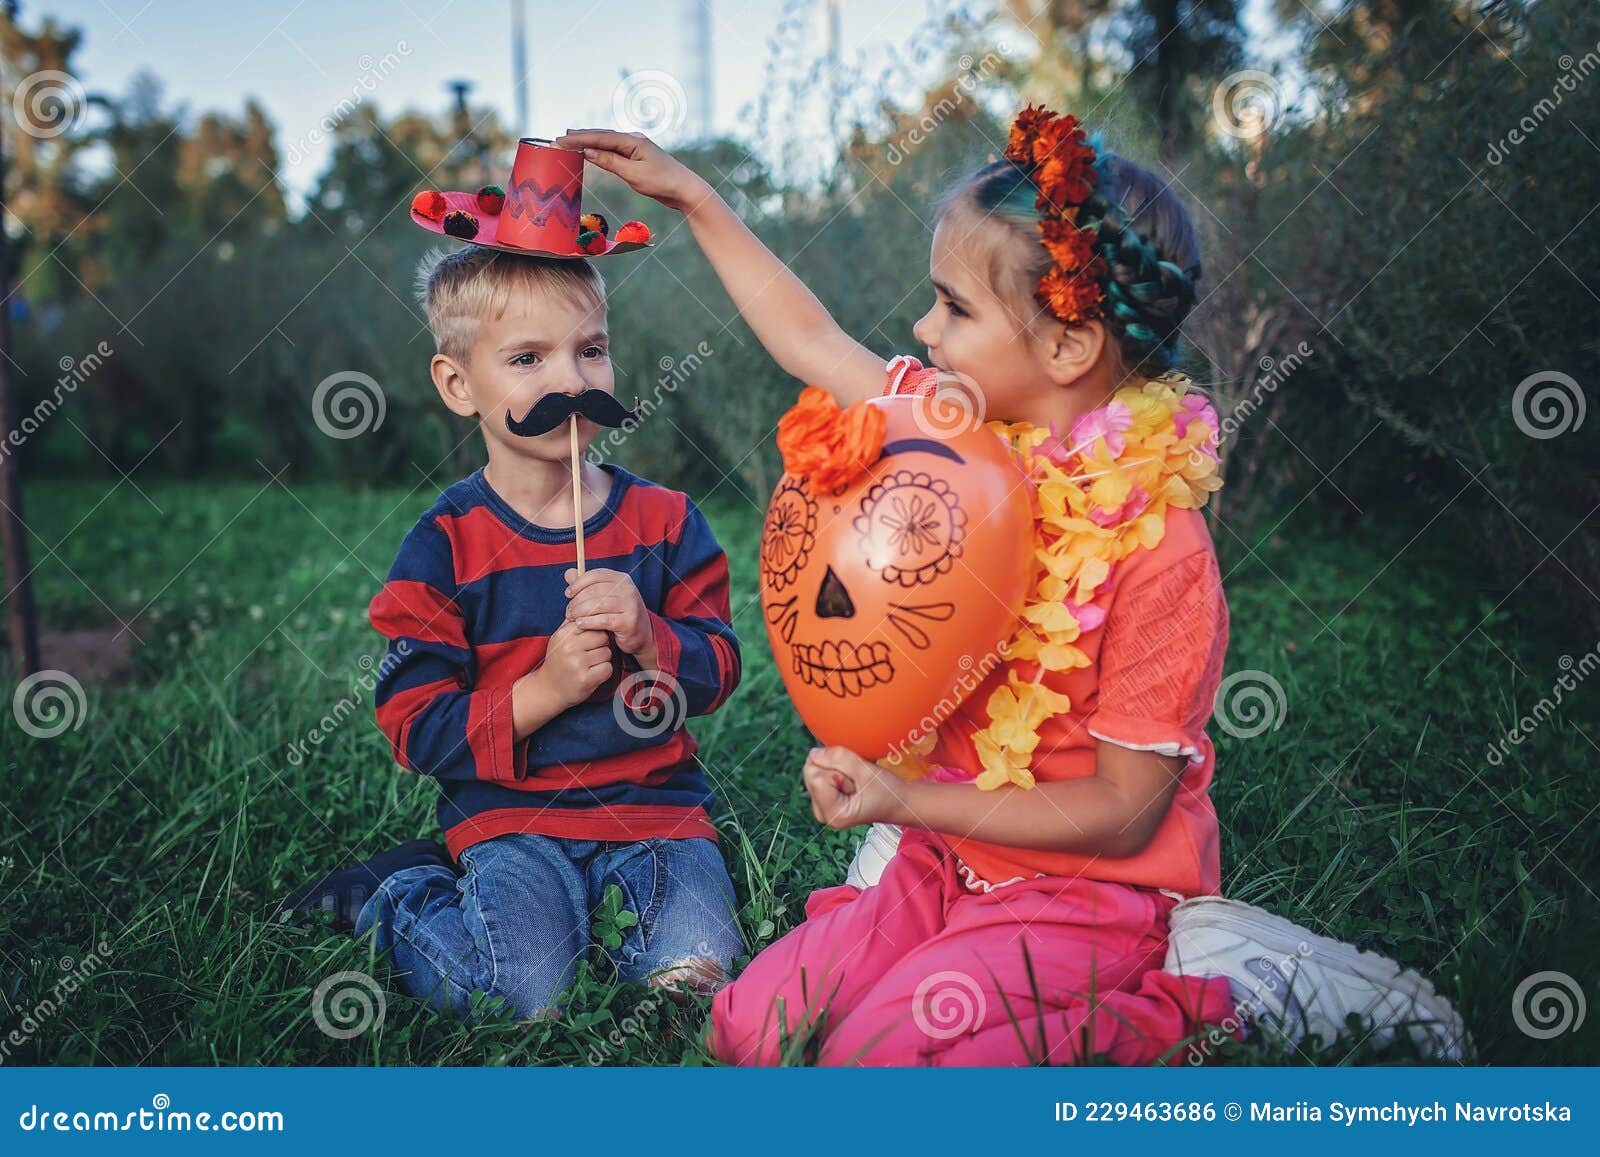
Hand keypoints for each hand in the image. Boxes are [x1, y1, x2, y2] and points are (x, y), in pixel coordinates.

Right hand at [536, 616, 612, 709]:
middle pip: (603, 637)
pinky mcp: (586, 679)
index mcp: (565, 635)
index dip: (596, 630)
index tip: (593, 637)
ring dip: (603, 659)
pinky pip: (608, 669)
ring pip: (607, 653)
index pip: (592, 622)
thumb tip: (590, 601)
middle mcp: (570, 648)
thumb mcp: (561, 638)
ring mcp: (577, 664)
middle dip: (602, 644)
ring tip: (590, 664)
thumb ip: (573, 621)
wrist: (548, 689)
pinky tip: (593, 674)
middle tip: (591, 653)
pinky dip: (604, 672)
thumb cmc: (559, 660)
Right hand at [555, 129, 709, 213]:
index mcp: (632, 141)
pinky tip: (593, 149)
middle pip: (602, 135)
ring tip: (572, 138)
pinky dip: (600, 148)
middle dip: (580, 136)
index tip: (561, 140)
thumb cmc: (662, 182)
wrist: (684, 188)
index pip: (599, 138)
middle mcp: (633, 139)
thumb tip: (588, 152)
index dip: (578, 139)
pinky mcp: (637, 156)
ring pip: (607, 141)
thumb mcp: (633, 174)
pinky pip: (614, 149)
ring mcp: (636, 147)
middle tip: (560, 138)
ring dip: (589, 140)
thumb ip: (610, 162)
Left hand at [565, 567, 652, 662]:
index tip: (568, 594)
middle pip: (594, 590)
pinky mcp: (629, 621)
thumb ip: (586, 585)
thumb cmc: (618, 613)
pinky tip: (580, 624)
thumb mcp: (604, 597)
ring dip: (580, 612)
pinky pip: (604, 620)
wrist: (640, 633)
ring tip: (572, 618)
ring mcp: (631, 605)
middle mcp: (628, 589)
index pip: (595, 575)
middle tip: (568, 611)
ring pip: (598, 605)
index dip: (578, 583)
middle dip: (577, 601)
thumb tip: (569, 573)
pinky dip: (588, 622)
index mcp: (621, 579)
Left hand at [802, 746, 907, 829]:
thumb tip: (813, 753)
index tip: (857, 782)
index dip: (838, 770)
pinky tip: (849, 781)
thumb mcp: (867, 771)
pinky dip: (834, 769)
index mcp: (833, 814)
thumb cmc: (888, 791)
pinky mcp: (823, 798)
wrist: (899, 801)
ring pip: (814, 769)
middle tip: (857, 781)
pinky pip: (819, 771)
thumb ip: (840, 758)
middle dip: (834, 768)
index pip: (816, 777)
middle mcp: (823, 814)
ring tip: (855, 781)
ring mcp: (821, 806)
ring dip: (835, 768)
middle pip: (811, 772)